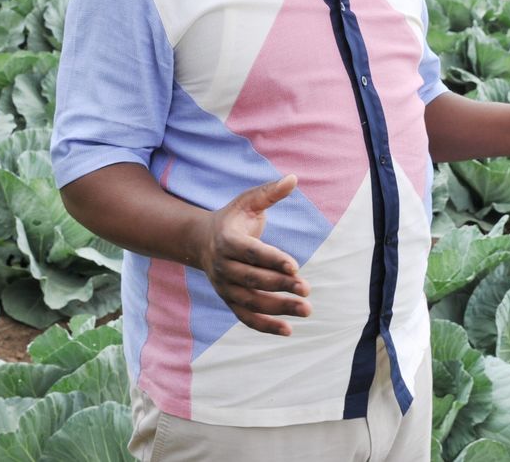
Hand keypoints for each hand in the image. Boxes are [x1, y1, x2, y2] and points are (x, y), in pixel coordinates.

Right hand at [198, 174, 311, 335]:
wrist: (201, 241)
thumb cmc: (233, 218)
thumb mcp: (247, 201)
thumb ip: (270, 192)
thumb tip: (293, 178)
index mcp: (228, 240)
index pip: (252, 252)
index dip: (273, 259)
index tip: (295, 266)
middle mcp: (223, 266)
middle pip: (253, 280)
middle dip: (281, 285)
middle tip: (307, 290)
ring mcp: (224, 286)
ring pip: (251, 302)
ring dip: (278, 308)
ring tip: (306, 310)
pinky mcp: (228, 300)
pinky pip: (245, 317)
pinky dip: (265, 326)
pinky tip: (288, 330)